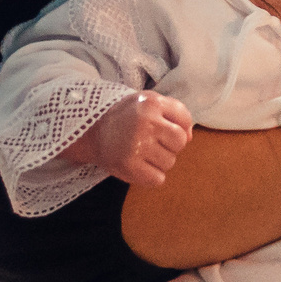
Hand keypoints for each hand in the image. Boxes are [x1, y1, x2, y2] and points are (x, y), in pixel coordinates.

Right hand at [70, 92, 195, 186]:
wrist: (91, 131)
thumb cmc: (127, 117)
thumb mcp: (149, 102)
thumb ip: (175, 112)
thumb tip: (189, 137)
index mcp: (151, 102)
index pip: (185, 119)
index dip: (179, 127)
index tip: (164, 129)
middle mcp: (145, 122)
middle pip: (180, 143)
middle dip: (170, 145)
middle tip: (153, 142)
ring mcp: (136, 145)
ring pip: (169, 162)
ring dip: (159, 161)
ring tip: (143, 153)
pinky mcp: (128, 166)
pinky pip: (157, 179)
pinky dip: (151, 176)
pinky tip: (140, 166)